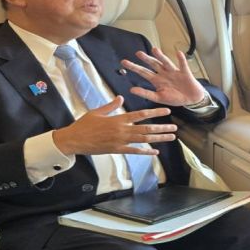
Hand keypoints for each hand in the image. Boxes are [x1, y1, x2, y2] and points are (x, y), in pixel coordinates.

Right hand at [52, 96, 175, 155]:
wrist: (74, 140)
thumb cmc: (84, 125)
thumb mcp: (97, 111)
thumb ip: (111, 105)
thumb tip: (121, 98)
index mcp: (118, 119)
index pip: (140, 114)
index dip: (155, 112)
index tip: (166, 111)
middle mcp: (122, 130)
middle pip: (146, 129)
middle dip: (162, 128)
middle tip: (174, 127)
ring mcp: (120, 142)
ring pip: (143, 141)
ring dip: (159, 139)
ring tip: (171, 137)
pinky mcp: (117, 150)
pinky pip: (134, 151)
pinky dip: (146, 152)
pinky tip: (155, 152)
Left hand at [122, 47, 208, 106]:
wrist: (191, 99)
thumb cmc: (175, 98)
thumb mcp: (158, 98)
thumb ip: (145, 94)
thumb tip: (131, 90)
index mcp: (157, 80)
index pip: (143, 72)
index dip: (134, 67)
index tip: (124, 62)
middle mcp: (164, 73)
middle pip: (153, 64)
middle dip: (146, 59)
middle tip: (138, 53)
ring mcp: (174, 72)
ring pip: (166, 62)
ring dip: (161, 56)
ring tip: (155, 50)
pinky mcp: (185, 72)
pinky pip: (182, 65)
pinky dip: (181, 59)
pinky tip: (178, 53)